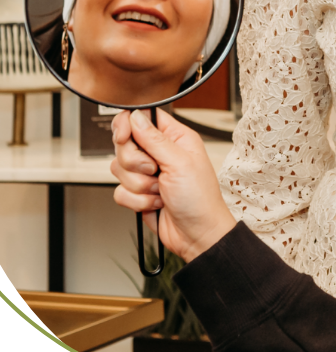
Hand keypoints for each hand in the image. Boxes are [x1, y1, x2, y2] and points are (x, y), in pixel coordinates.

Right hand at [111, 109, 235, 262]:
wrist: (196, 234)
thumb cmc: (200, 198)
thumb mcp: (180, 163)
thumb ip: (155, 139)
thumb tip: (135, 117)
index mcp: (174, 138)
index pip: (143, 118)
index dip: (128, 124)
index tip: (123, 136)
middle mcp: (159, 152)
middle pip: (124, 144)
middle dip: (135, 163)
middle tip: (154, 171)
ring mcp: (147, 173)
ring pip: (119, 169)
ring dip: (140, 185)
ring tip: (160, 190)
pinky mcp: (138, 193)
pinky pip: (119, 191)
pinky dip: (137, 201)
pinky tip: (156, 203)